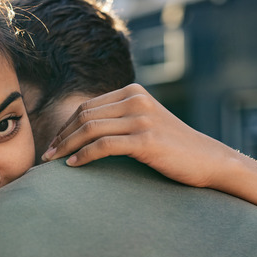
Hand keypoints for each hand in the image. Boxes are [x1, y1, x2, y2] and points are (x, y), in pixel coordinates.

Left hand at [41, 83, 233, 188]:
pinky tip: (73, 165)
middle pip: (84, 116)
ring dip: (66, 146)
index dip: (65, 126)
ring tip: (53, 162)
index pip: (86, 107)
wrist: (210, 161)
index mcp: (133, 92)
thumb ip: (119, 118)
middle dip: (61, 136)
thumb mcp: (144, 122)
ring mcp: (142, 118)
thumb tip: (80, 130)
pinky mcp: (146, 140)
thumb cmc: (173, 147)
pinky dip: (84, 155)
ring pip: (89, 129)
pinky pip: (103, 145)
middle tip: (46, 155)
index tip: (53, 143)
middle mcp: (136, 100)